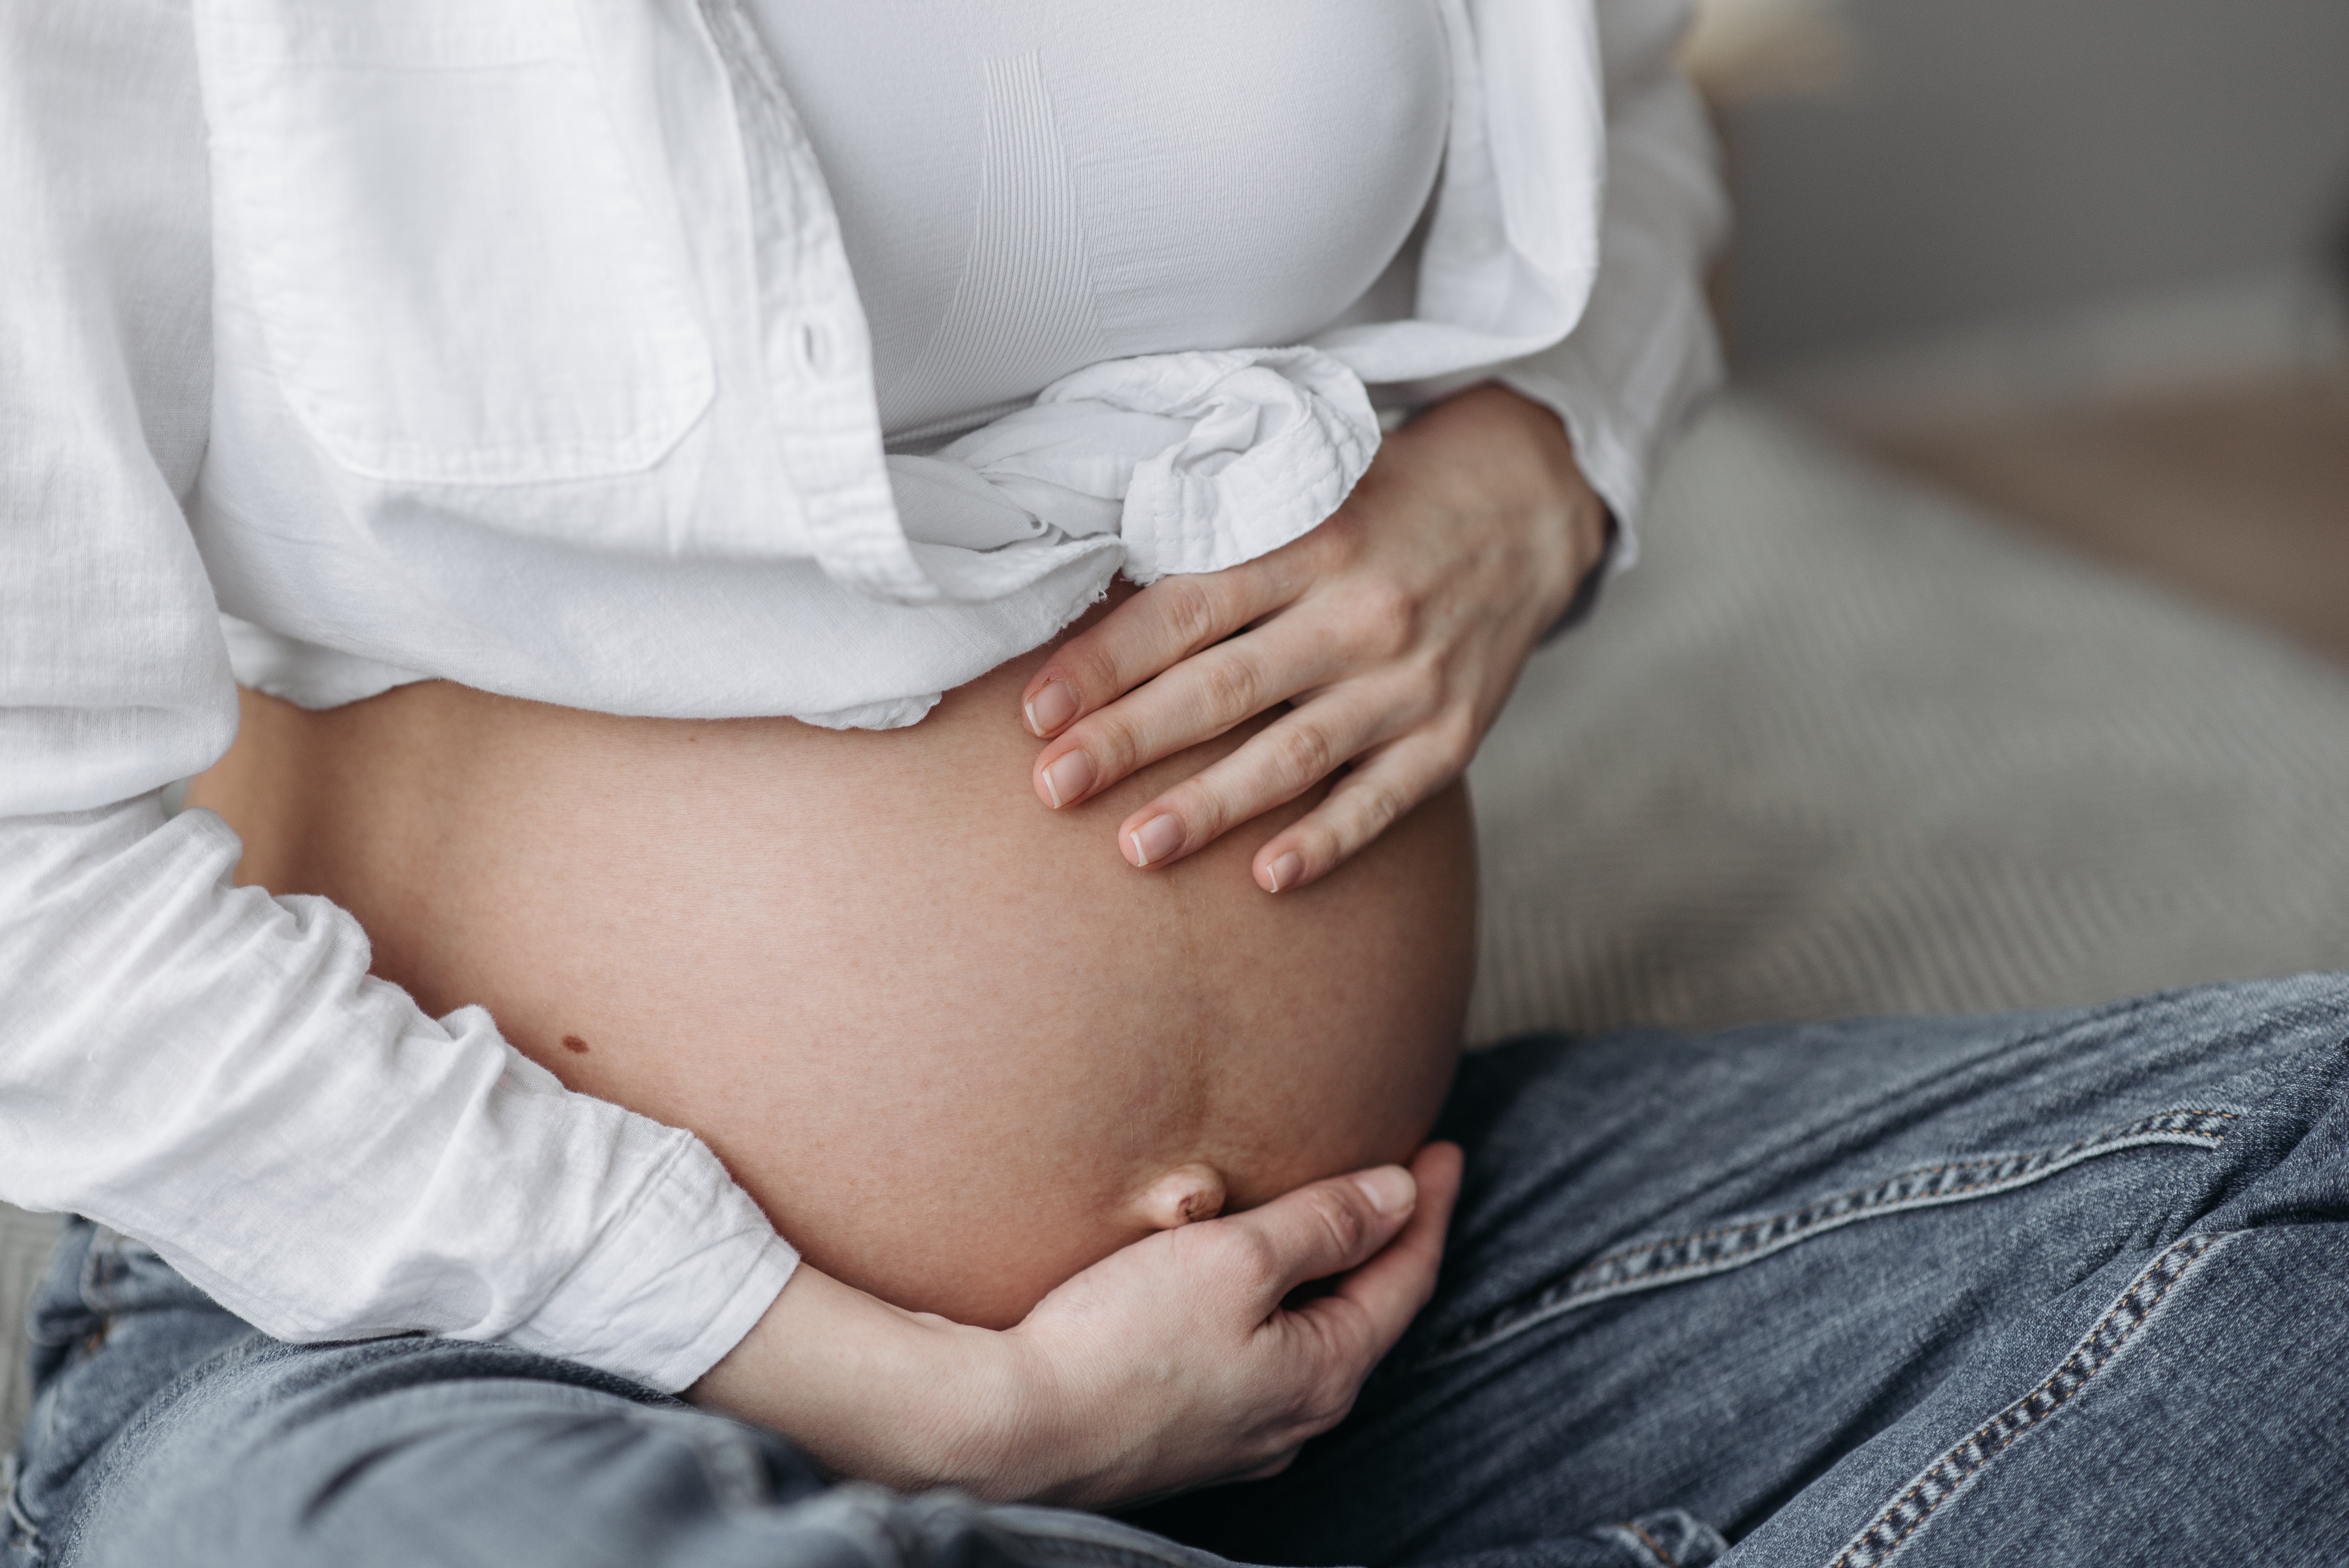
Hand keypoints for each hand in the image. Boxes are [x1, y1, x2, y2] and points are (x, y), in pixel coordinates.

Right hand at [689, 1142, 1463, 1508]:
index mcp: (1322, 1373)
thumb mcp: (1236, 1258)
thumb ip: (1323, 1223)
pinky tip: (1236, 1278)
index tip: (1444, 1150)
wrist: (1011, 1428)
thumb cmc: (1121, 1342)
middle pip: (1362, 1312)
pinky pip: (1250, 1353)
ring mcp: (1236, 1430)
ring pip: (1304, 1334)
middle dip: (1384, 1243)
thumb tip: (1399, 1193)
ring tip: (1326, 1219)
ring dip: (1321, 1273)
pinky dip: (1264, 1302)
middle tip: (1401, 1179)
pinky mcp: (1180, 1427)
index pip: (1405, 1279)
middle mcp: (1291, 1415)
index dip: (1429, 1208)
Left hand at [1020, 384, 1609, 891]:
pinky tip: (1267, 878)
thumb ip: (1222, 531)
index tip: (1037, 708)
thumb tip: (1089, 577)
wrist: (1526, 506)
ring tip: (1134, 849)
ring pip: (1295, 754)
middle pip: (1226, 686)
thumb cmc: (1381, 501)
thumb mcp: (1307, 485)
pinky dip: (1327, 841)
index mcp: (1311, 538)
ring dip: (1211, 806)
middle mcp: (1359, 611)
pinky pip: (1382, 800)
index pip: (1189, 606)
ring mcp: (1409, 679)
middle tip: (1052, 786)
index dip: (1107, 659)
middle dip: (1131, 740)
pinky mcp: (1450, 734)